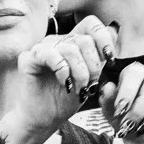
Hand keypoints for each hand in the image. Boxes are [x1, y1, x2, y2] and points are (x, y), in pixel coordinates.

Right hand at [9, 15, 118, 143]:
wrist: (45, 120)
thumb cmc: (66, 100)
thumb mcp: (91, 77)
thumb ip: (100, 56)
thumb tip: (114, 28)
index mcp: (72, 43)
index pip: (90, 24)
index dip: (104, 38)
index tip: (110, 60)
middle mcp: (57, 41)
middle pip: (84, 39)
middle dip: (94, 65)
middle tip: (91, 85)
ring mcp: (42, 48)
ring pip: (70, 48)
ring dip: (80, 72)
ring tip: (80, 89)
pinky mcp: (28, 58)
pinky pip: (50, 55)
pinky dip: (63, 71)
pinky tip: (65, 83)